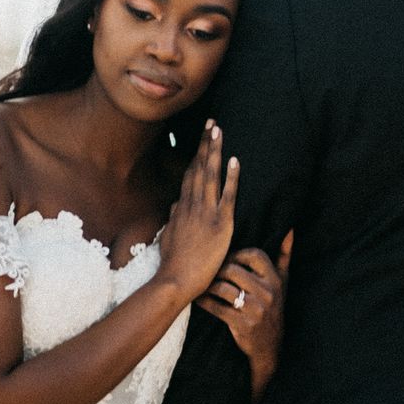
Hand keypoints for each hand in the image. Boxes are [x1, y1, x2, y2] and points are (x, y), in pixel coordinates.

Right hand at [158, 124, 239, 306]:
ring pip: (210, 175)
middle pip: (199, 168)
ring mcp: (205, 213)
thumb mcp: (169, 237)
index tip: (201, 139)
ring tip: (219, 130)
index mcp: (181, 208)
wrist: (175, 280)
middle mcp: (191, 205)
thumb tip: (174, 207)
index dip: (196, 155)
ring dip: (215, 151)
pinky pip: (227, 196)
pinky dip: (231, 177)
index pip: (190, 175)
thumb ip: (173, 220)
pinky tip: (235, 160)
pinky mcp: (220, 224)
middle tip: (212, 123)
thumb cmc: (173, 264)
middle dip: (205, 144)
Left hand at [199, 232, 292, 395]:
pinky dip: (204, 302)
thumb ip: (284, 255)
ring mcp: (255, 310)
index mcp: (275, 280)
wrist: (270, 346)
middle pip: (234, 270)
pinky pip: (216, 308)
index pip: (254, 255)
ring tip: (201, 283)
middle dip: (218, 270)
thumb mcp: (283, 282)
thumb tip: (290, 229)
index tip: (228, 260)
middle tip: (208, 271)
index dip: (237, 254)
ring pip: (223, 288)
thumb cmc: (273, 308)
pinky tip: (199, 299)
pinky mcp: (242, 324)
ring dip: (208, 285)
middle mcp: (267, 293)